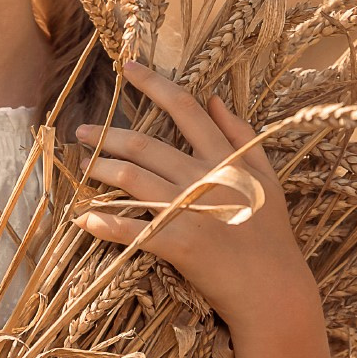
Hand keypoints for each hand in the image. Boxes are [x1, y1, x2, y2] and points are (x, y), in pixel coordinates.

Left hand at [73, 59, 321, 328]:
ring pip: (132, 178)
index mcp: (226, 157)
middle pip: (145, 144)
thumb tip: (216, 99)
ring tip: (84, 167)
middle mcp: (204, 177)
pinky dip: (105, 224)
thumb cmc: (271, 234)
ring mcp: (189, 210)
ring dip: (101, 169)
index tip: (127, 68)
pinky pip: (132, 228)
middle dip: (107, 134)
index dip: (154, 84)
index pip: (185, 108)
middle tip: (82, 132)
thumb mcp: (267, 178)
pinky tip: (84, 219)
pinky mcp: (178, 244)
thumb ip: (242, 135)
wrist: (275, 289)